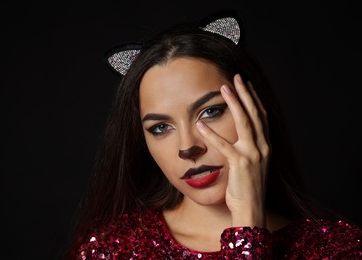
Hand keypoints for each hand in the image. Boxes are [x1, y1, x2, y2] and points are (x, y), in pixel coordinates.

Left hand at [196, 74, 269, 227]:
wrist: (252, 209)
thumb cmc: (247, 188)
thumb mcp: (251, 164)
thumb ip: (246, 148)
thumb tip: (236, 137)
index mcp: (265, 145)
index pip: (261, 116)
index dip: (254, 98)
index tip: (246, 85)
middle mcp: (263, 146)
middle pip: (255, 113)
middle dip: (246, 93)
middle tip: (236, 77)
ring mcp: (253, 154)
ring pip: (245, 122)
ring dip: (234, 103)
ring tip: (224, 88)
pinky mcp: (240, 163)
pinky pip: (224, 145)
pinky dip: (211, 133)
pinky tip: (200, 123)